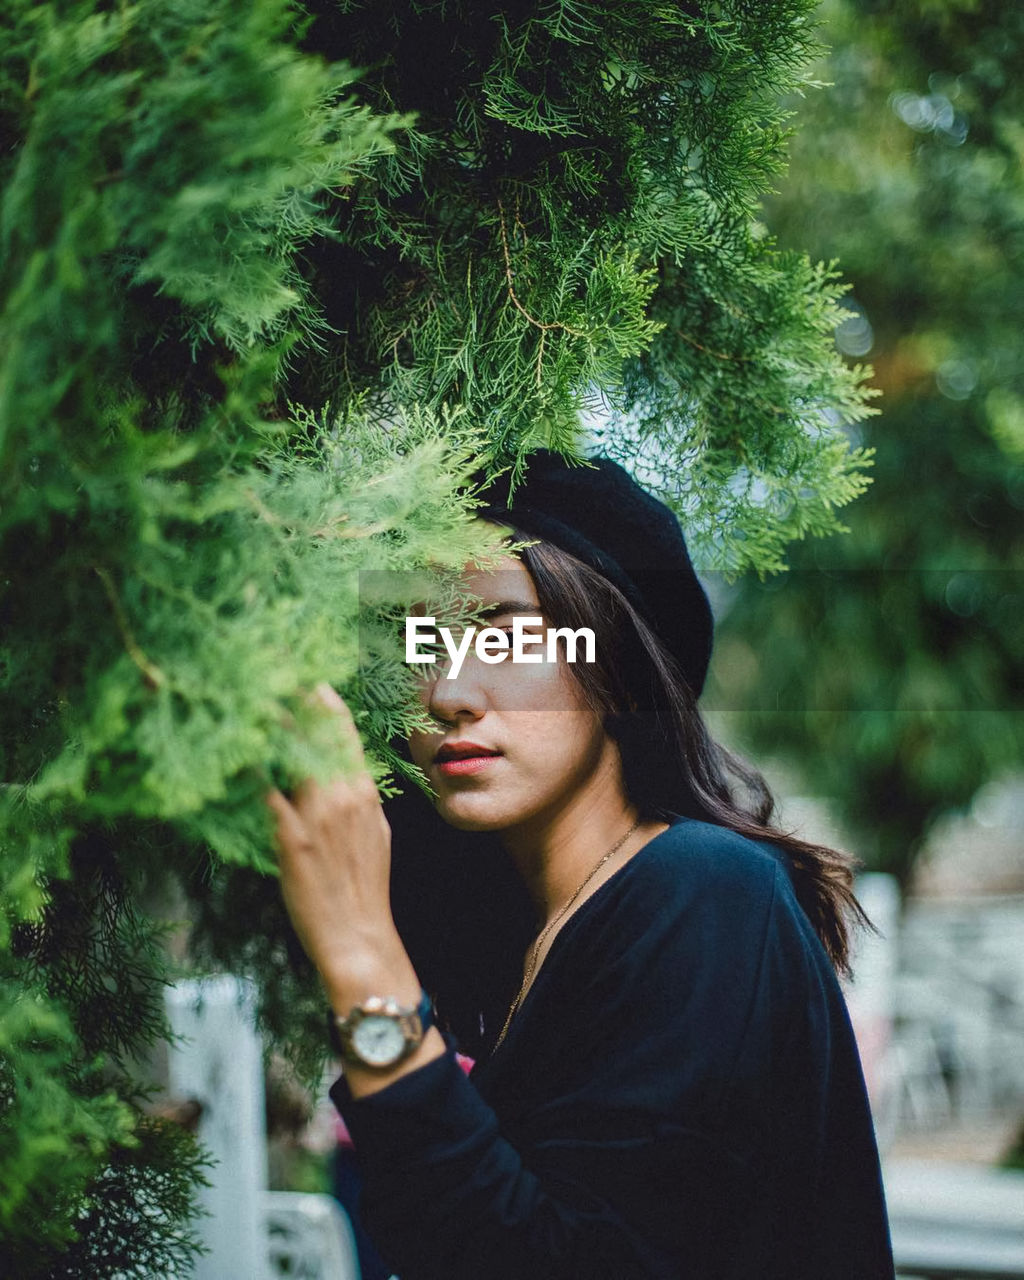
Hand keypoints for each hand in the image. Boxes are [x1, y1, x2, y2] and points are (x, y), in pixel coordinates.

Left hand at [266, 683, 408, 991]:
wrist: (358, 937)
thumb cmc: (363, 889)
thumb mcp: (375, 834)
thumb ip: (358, 800)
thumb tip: (346, 775)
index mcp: (363, 793)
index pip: (343, 733)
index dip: (323, 702)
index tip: (307, 678)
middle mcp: (343, 796)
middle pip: (316, 733)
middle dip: (293, 700)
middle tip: (269, 673)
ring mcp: (318, 816)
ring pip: (292, 756)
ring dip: (271, 726)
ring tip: (249, 699)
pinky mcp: (292, 840)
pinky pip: (267, 796)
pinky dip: (252, 773)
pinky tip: (236, 754)